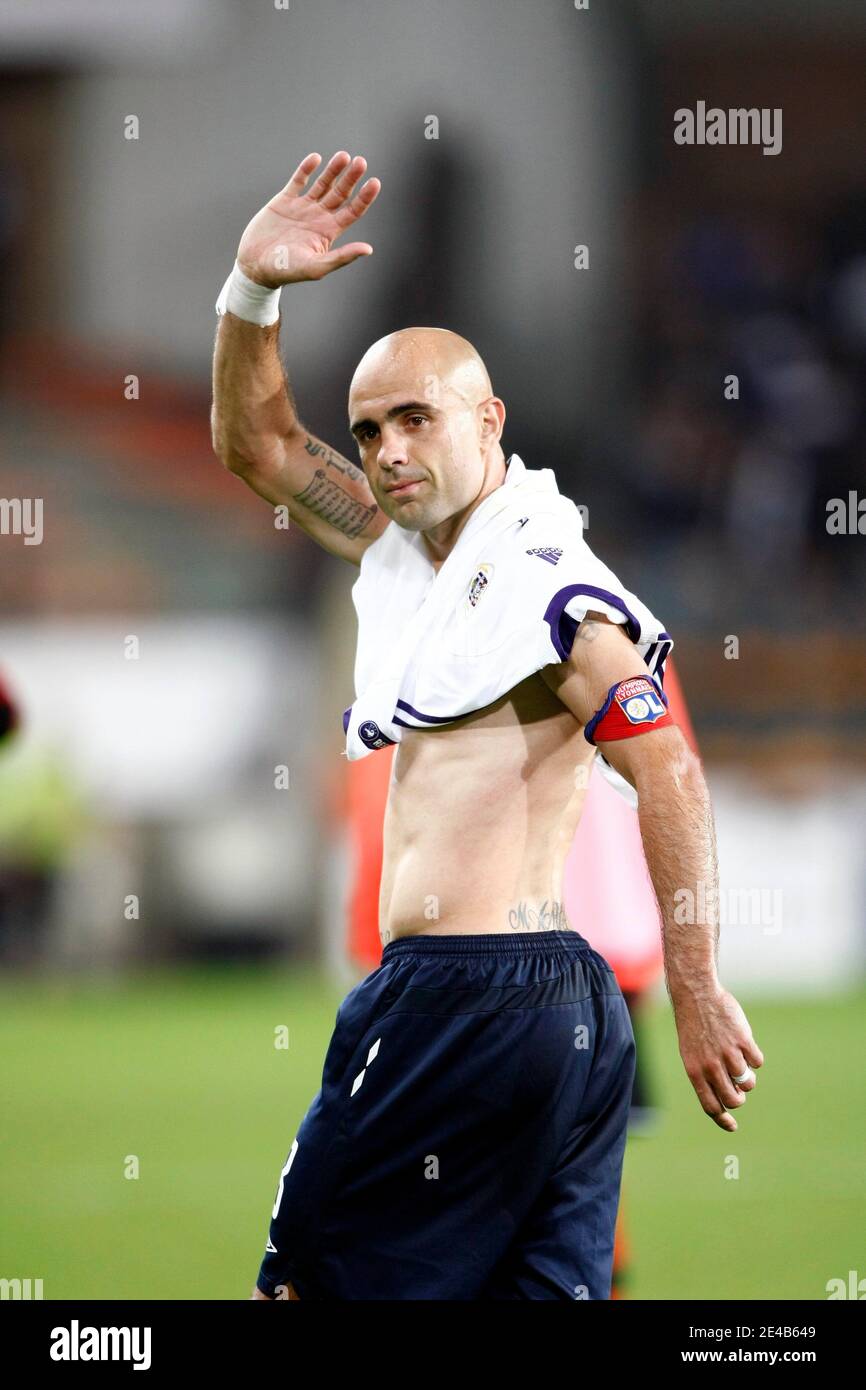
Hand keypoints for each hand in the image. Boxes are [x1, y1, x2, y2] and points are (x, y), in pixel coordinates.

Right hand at [236, 151, 380, 286]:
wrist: (255, 265)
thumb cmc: (287, 271)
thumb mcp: (317, 266)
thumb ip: (342, 257)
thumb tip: (368, 249)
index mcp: (329, 231)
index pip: (353, 211)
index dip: (364, 197)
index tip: (374, 182)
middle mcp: (319, 217)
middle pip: (340, 193)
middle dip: (351, 178)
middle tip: (361, 162)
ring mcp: (302, 207)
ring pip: (322, 183)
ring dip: (333, 170)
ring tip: (344, 156)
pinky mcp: (284, 200)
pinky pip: (298, 180)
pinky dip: (307, 169)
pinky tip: (316, 158)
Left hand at [673, 984, 763, 1131]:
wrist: (697, 996)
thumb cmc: (695, 1027)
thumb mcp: (693, 1054)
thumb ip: (707, 1076)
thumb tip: (729, 1096)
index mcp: (695, 1072)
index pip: (711, 1106)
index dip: (723, 1120)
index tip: (733, 1126)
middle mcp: (711, 1066)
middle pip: (734, 1100)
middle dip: (739, 1098)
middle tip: (738, 1087)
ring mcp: (728, 1054)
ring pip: (748, 1083)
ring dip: (747, 1077)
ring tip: (739, 1061)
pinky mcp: (743, 1041)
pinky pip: (757, 1062)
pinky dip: (754, 1057)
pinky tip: (744, 1045)